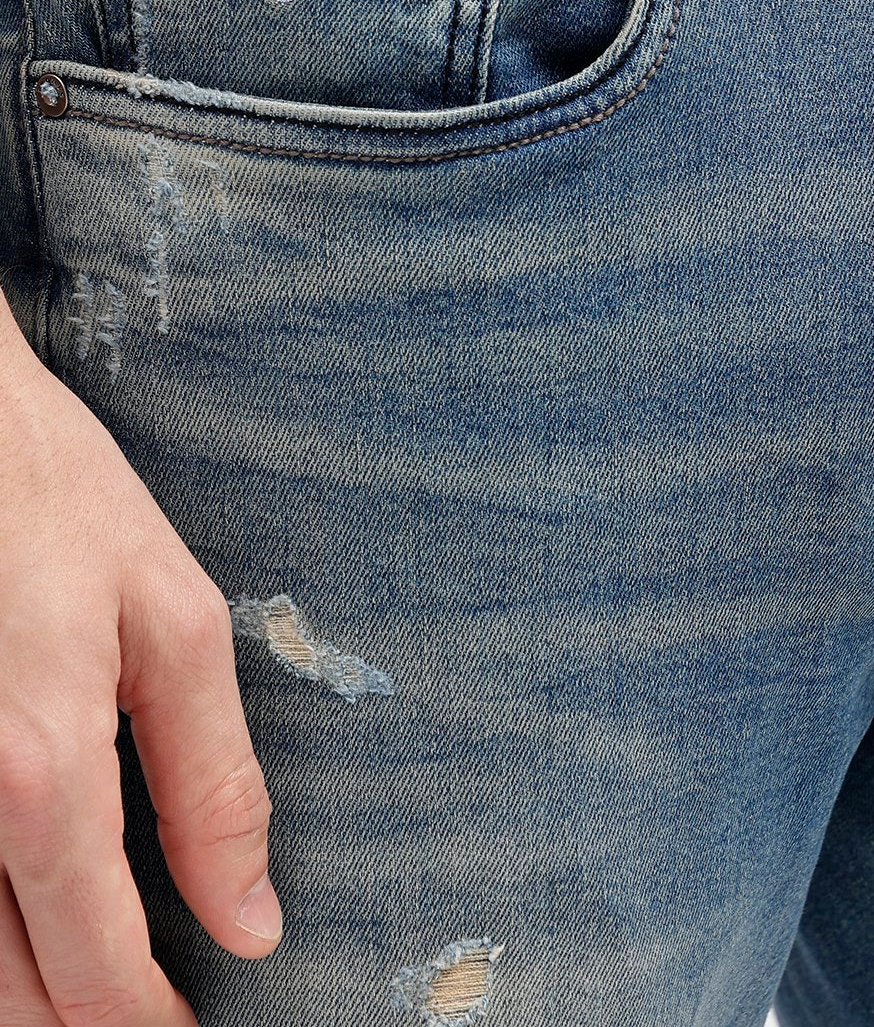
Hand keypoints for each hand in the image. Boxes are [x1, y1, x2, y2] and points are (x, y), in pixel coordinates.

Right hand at [0, 294, 279, 1025]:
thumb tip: (250, 918)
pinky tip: (29, 906)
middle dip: (82, 1026)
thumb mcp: (171, 620)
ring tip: (94, 980)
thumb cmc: (57, 498)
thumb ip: (213, 782)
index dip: (148, 1023)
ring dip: (26, 995)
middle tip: (150, 1014)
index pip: (95, 969)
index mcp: (37, 773)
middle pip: (8, 997)